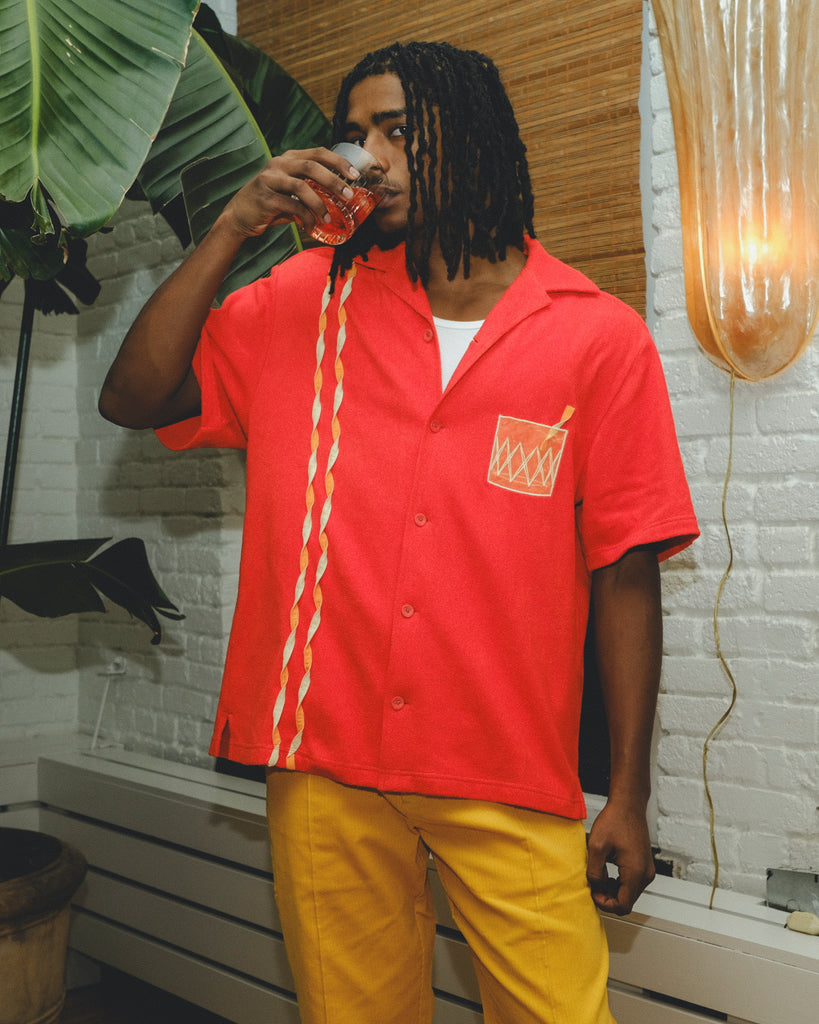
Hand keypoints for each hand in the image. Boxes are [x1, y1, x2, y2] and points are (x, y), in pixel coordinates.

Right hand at [219, 147, 361, 238]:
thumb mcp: (291, 191)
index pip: (318, 153)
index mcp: (289, 158)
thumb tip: (340, 199)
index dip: (338, 162)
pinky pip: (291, 206)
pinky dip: (305, 218)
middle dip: (334, 181)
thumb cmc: (271, 204)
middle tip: (348, 196)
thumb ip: (310, 189)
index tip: (355, 175)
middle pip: (312, 166)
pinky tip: (311, 227)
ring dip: (319, 204)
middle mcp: (279, 164)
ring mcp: (271, 179)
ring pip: (302, 186)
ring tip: (327, 218)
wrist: (240, 215)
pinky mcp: (265, 197)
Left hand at [586, 797, 655, 915]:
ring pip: (630, 894)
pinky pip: (632, 883)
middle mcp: (646, 875)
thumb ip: (594, 872)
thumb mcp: (596, 846)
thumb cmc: (615, 820)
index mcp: (635, 872)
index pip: (623, 906)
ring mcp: (647, 870)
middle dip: (608, 898)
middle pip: (627, 902)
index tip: (593, 891)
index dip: (605, 903)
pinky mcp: (644, 865)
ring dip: (613, 890)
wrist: (628, 804)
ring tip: (599, 876)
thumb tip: (595, 887)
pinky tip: (607, 871)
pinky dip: (619, 883)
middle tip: (593, 884)